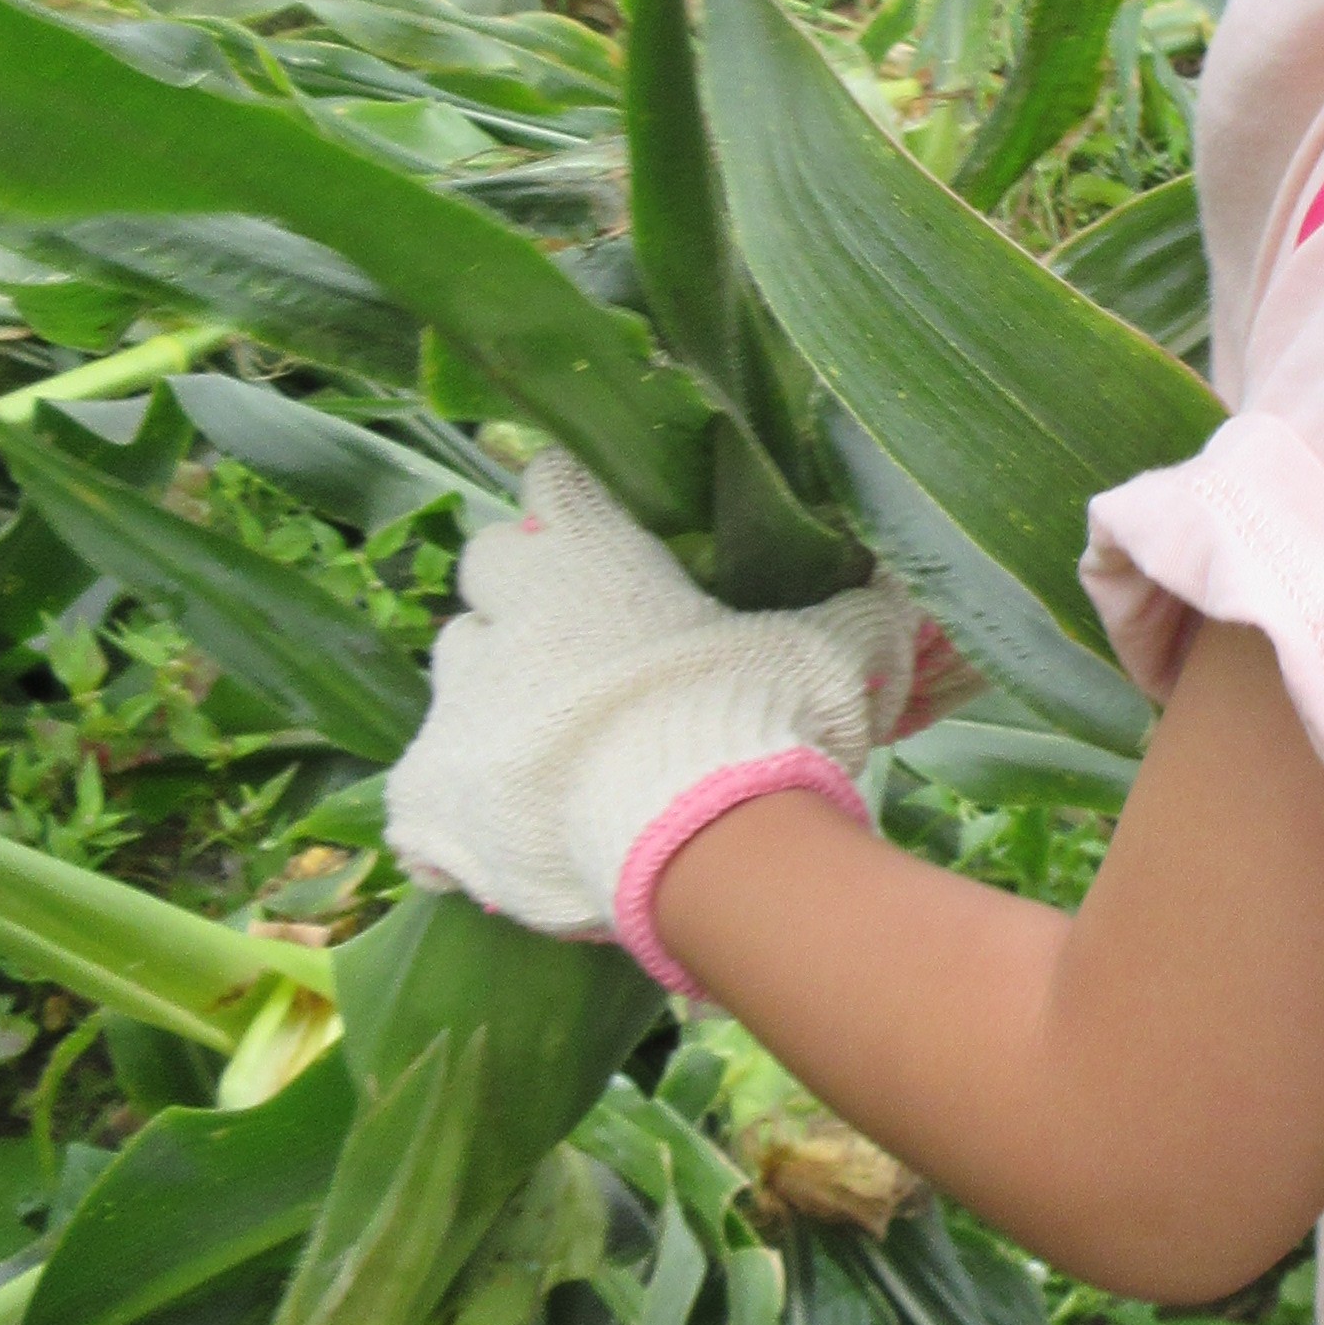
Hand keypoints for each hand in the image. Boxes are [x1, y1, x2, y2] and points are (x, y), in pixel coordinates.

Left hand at [381, 452, 923, 979]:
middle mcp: (502, 617)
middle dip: (523, 601)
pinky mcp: (427, 801)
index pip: (552, 481)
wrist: (698, 843)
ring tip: (553, 752)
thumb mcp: (835, 652)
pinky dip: (453, 818)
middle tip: (585, 650)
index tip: (605, 537)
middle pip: (487, 574)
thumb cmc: (765, 718)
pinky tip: (500, 840)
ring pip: (454, 679)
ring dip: (494, 702)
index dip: (577, 507)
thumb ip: (861, 610)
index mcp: (585, 556)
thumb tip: (902, 583)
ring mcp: (456, 711)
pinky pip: (421, 803)